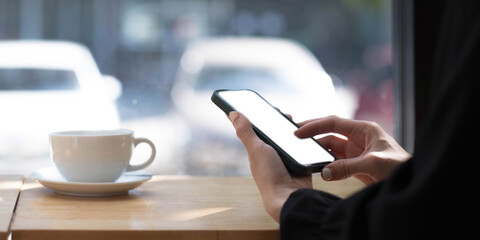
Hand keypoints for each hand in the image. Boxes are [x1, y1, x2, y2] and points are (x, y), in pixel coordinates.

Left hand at [229, 111, 311, 222]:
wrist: (289, 196)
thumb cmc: (269, 175)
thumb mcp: (256, 149)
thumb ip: (246, 131)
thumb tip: (232, 113)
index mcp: (258, 149)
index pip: (256, 129)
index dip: (258, 117)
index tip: (261, 104)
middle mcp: (270, 153)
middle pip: (275, 132)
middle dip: (278, 121)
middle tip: (282, 113)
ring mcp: (286, 158)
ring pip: (290, 139)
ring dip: (293, 130)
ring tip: (293, 121)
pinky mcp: (300, 162)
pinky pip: (303, 147)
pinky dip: (304, 141)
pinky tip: (307, 134)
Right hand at [295, 116, 410, 184]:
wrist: (411, 183)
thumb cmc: (400, 168)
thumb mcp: (373, 165)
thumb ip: (347, 167)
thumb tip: (324, 172)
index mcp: (365, 129)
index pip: (334, 122)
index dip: (315, 125)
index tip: (298, 131)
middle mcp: (359, 138)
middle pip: (330, 132)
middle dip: (313, 134)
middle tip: (294, 136)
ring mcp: (356, 151)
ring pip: (331, 147)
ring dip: (319, 151)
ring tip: (302, 153)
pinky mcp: (355, 165)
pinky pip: (335, 161)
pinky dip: (325, 164)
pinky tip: (316, 166)